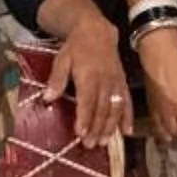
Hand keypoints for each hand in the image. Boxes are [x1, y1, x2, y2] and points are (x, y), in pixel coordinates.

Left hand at [44, 15, 132, 143]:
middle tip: (91, 145)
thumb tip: (47, 98)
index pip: (87, 100)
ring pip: (115, 107)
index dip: (84, 117)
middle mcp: (105, 80)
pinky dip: (128, 117)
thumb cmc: (76, 48)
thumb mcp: (61, 60)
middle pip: (102, 107)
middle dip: (96, 127)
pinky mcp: (122, 83)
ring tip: (104, 142)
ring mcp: (116, 82)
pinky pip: (127, 102)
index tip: (81, 133)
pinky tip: (127, 132)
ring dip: (110, 126)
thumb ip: (57, 79)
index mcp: (89, 75)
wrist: (97, 32)